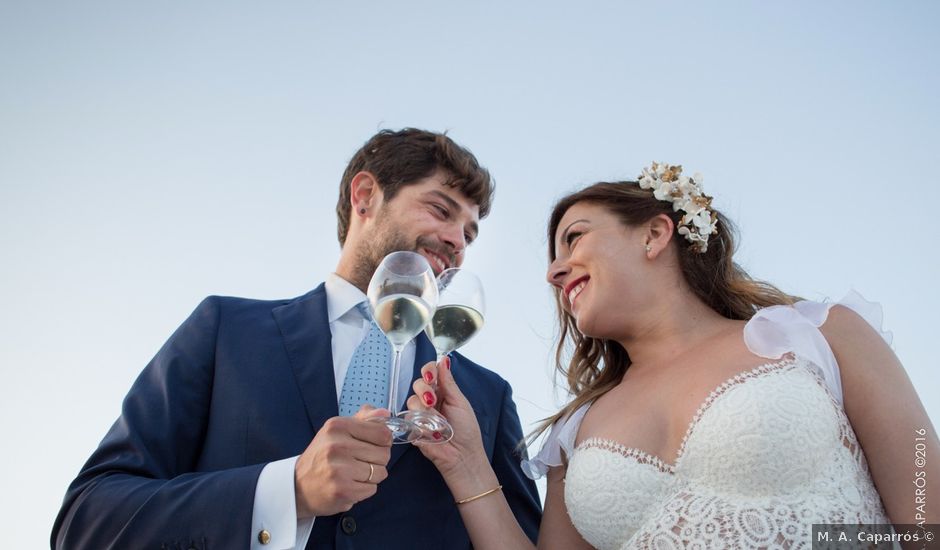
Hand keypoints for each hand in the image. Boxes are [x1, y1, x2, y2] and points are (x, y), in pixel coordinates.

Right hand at [294, 405, 391, 516]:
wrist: (298, 485)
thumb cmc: (322, 456)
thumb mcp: (337, 430)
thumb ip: (363, 419)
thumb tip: (385, 414)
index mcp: (338, 426)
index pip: (383, 433)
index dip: (384, 442)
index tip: (373, 445)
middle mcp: (337, 445)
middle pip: (384, 454)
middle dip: (377, 460)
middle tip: (358, 462)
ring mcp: (339, 469)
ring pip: (380, 472)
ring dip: (371, 476)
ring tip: (353, 474)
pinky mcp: (342, 490)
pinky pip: (372, 489)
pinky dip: (364, 489)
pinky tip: (349, 485)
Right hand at [407, 357, 491, 488]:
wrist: (462, 456)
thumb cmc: (466, 430)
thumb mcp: (460, 402)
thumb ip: (449, 382)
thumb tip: (444, 360)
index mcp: (443, 391)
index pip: (430, 373)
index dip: (428, 371)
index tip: (432, 376)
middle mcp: (429, 400)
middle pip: (417, 384)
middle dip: (425, 390)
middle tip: (434, 401)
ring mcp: (420, 414)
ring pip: (412, 400)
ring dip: (425, 410)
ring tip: (437, 422)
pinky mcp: (412, 428)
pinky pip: (409, 418)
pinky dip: (421, 424)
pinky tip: (431, 432)